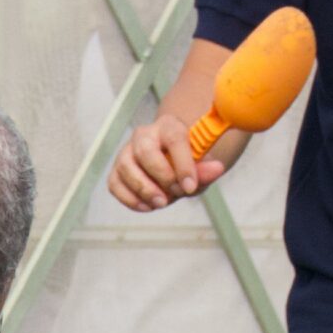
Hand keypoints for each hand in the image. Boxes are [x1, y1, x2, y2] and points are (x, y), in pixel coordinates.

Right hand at [108, 116, 227, 212]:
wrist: (169, 165)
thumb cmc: (185, 163)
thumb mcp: (200, 167)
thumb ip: (206, 169)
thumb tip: (217, 169)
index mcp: (168, 126)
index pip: (174, 139)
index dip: (182, 164)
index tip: (191, 186)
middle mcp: (143, 135)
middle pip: (145, 152)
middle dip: (162, 176)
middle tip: (176, 193)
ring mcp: (126, 153)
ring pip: (127, 168)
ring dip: (144, 190)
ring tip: (162, 203)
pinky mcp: (116, 171)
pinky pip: (115, 185)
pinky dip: (130, 199)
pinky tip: (148, 206)